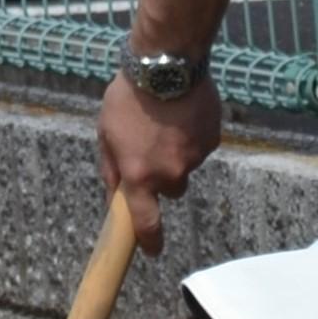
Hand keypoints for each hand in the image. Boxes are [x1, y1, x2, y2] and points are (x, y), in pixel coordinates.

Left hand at [96, 73, 223, 245]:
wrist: (167, 67)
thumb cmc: (128, 97)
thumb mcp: (106, 132)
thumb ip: (112, 167)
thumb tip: (116, 192)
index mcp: (139, 174)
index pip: (145, 221)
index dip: (149, 240)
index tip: (153, 251)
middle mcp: (170, 172)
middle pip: (172, 190)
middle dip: (164, 177)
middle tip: (153, 149)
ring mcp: (194, 158)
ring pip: (186, 165)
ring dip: (177, 152)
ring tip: (167, 122)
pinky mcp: (211, 141)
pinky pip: (201, 146)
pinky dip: (192, 136)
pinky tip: (182, 114)